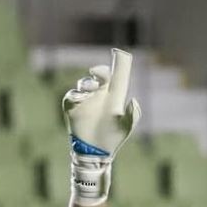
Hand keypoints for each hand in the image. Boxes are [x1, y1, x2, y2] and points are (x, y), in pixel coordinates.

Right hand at [62, 47, 140, 206]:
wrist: (96, 153)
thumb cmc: (113, 139)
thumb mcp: (126, 128)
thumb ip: (133, 115)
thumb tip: (133, 101)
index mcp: (113, 96)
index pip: (116, 76)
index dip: (119, 63)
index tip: (119, 53)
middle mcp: (99, 94)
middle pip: (98, 76)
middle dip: (98, 71)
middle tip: (96, 74)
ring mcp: (85, 100)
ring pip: (84, 84)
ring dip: (87, 85)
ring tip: (90, 90)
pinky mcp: (72, 107)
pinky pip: (72, 96)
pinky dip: (77, 96)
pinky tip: (81, 100)